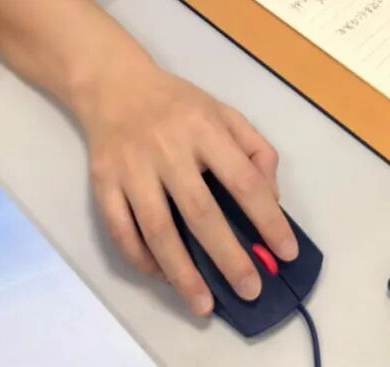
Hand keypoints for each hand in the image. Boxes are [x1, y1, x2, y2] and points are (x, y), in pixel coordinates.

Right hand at [72, 48, 297, 316]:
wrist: (114, 85)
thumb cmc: (176, 104)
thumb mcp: (222, 111)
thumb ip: (254, 148)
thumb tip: (272, 198)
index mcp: (203, 129)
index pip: (242, 180)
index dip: (268, 219)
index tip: (286, 252)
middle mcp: (167, 148)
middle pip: (200, 212)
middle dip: (228, 257)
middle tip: (250, 290)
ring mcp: (132, 168)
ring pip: (157, 230)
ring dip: (182, 273)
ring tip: (204, 305)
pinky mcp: (103, 182)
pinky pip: (121, 231)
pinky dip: (141, 259)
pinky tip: (161, 276)